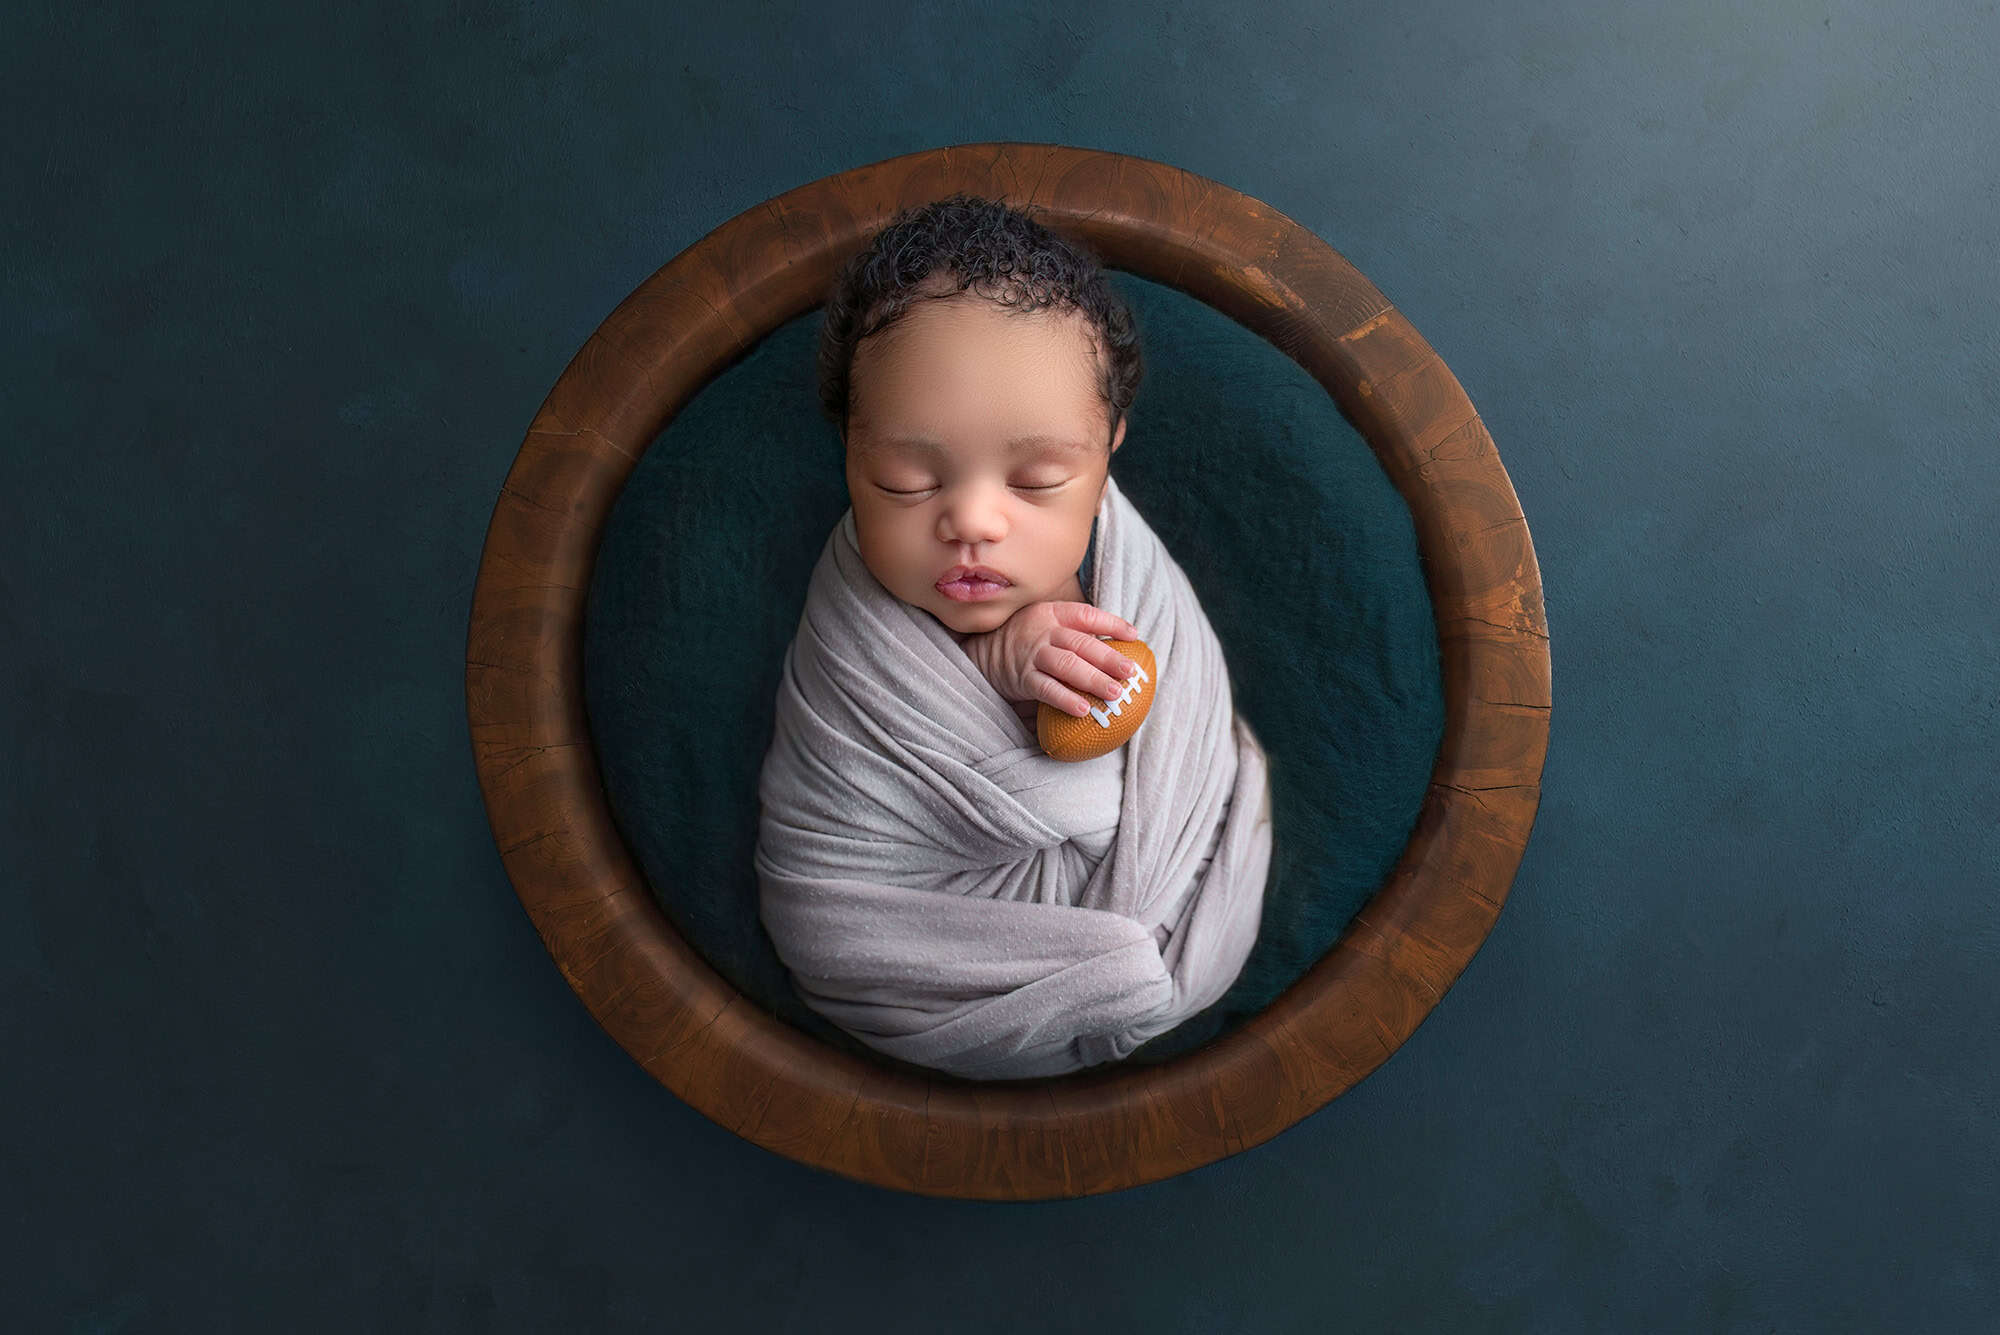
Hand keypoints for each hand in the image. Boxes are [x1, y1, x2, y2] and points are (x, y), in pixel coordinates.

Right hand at [962, 601, 1143, 718]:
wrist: (982, 653)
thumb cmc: (1026, 640)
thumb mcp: (1046, 624)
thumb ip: (1074, 631)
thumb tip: (1118, 646)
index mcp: (1052, 614)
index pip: (1086, 615)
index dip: (1111, 624)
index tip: (1133, 636)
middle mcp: (1043, 632)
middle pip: (1082, 644)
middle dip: (1109, 658)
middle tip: (1130, 672)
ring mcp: (1032, 655)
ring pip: (1067, 666)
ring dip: (1093, 680)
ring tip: (1115, 693)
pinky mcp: (1022, 678)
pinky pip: (1047, 689)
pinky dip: (1066, 699)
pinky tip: (1084, 709)